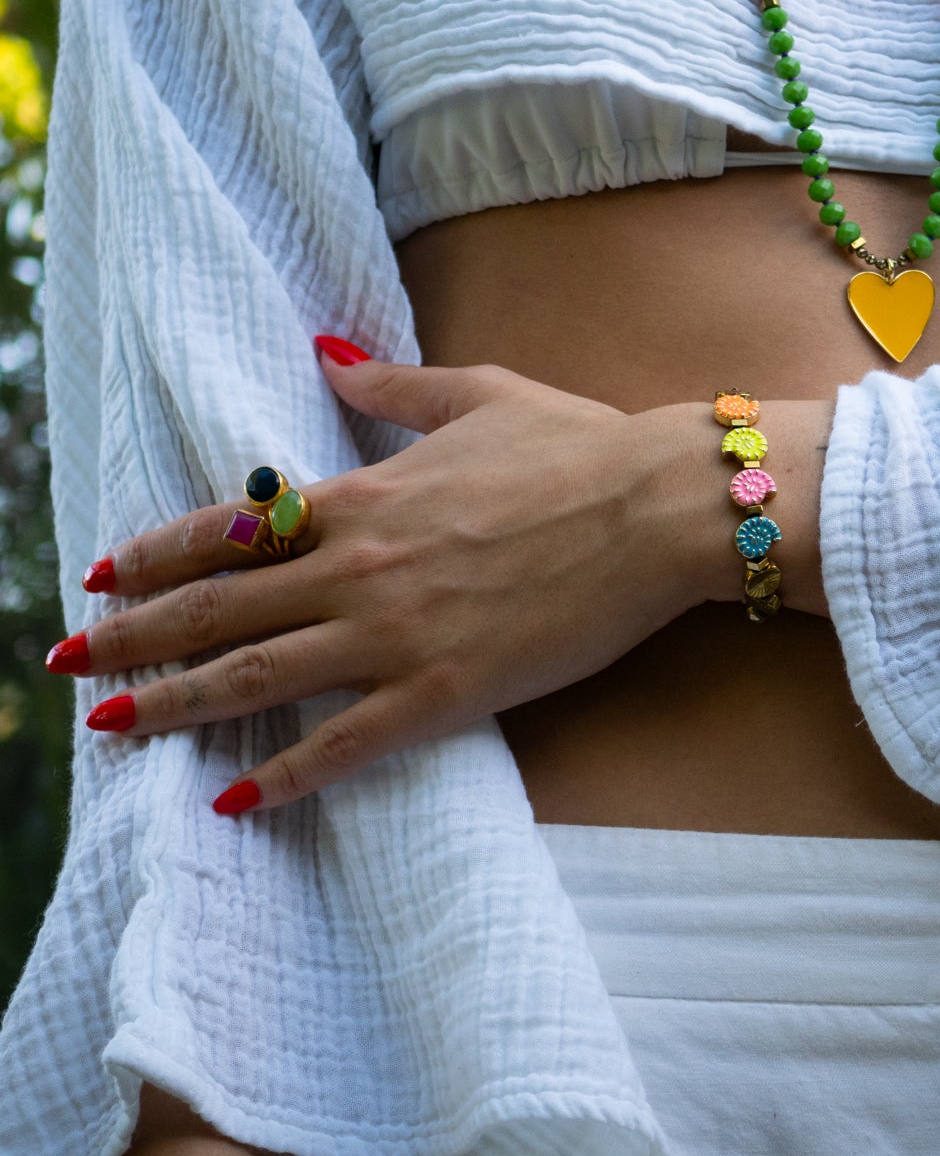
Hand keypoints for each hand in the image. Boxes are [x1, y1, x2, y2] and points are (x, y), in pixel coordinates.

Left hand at [51, 343, 721, 814]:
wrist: (657, 507)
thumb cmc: (578, 445)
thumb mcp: (478, 394)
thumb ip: (391, 384)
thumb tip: (327, 352)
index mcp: (366, 497)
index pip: (232, 530)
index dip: (158, 554)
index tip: (106, 577)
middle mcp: (361, 568)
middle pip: (218, 609)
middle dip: (132, 638)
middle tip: (67, 662)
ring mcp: (398, 634)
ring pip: (255, 677)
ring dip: (172, 706)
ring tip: (109, 728)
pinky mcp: (446, 690)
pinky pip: (345, 744)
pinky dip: (283, 778)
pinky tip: (234, 803)